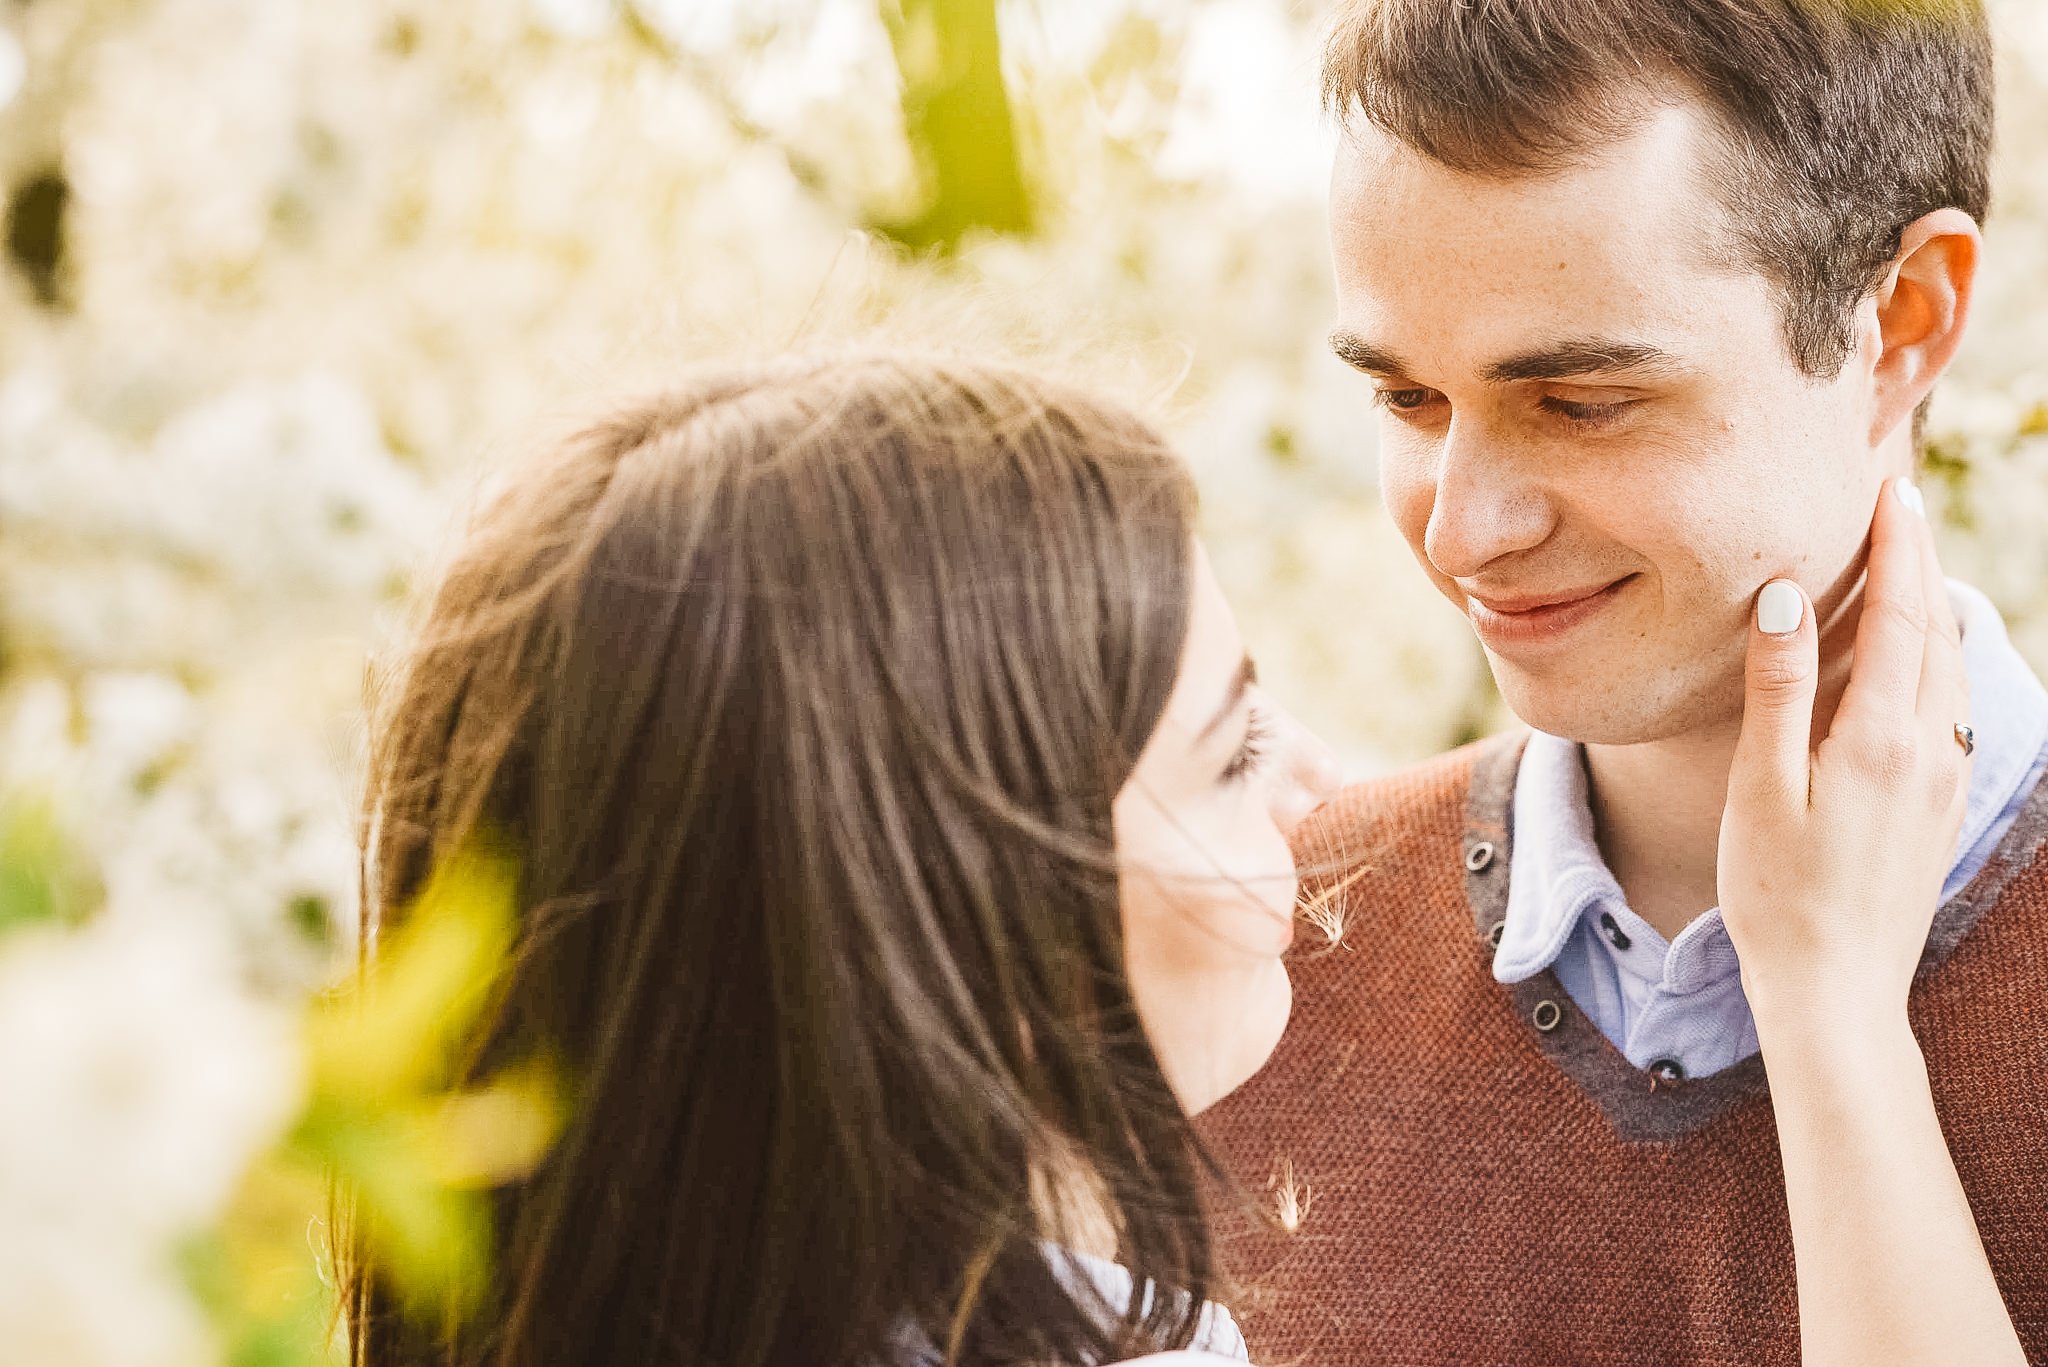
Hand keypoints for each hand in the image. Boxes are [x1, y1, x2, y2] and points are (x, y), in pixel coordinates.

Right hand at [1718, 476, 1970, 1032]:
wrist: (1838, 992)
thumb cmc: (1778, 896)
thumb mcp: (1760, 790)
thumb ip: (1777, 690)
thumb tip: (1786, 597)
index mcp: (1881, 737)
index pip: (1900, 614)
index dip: (1896, 547)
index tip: (1890, 491)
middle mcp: (1929, 749)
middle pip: (1935, 632)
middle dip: (1919, 565)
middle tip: (1898, 510)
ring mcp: (1941, 779)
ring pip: (1949, 670)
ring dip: (1929, 611)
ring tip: (1905, 570)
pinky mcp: (1936, 807)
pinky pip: (1947, 708)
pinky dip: (1932, 662)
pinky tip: (1913, 663)